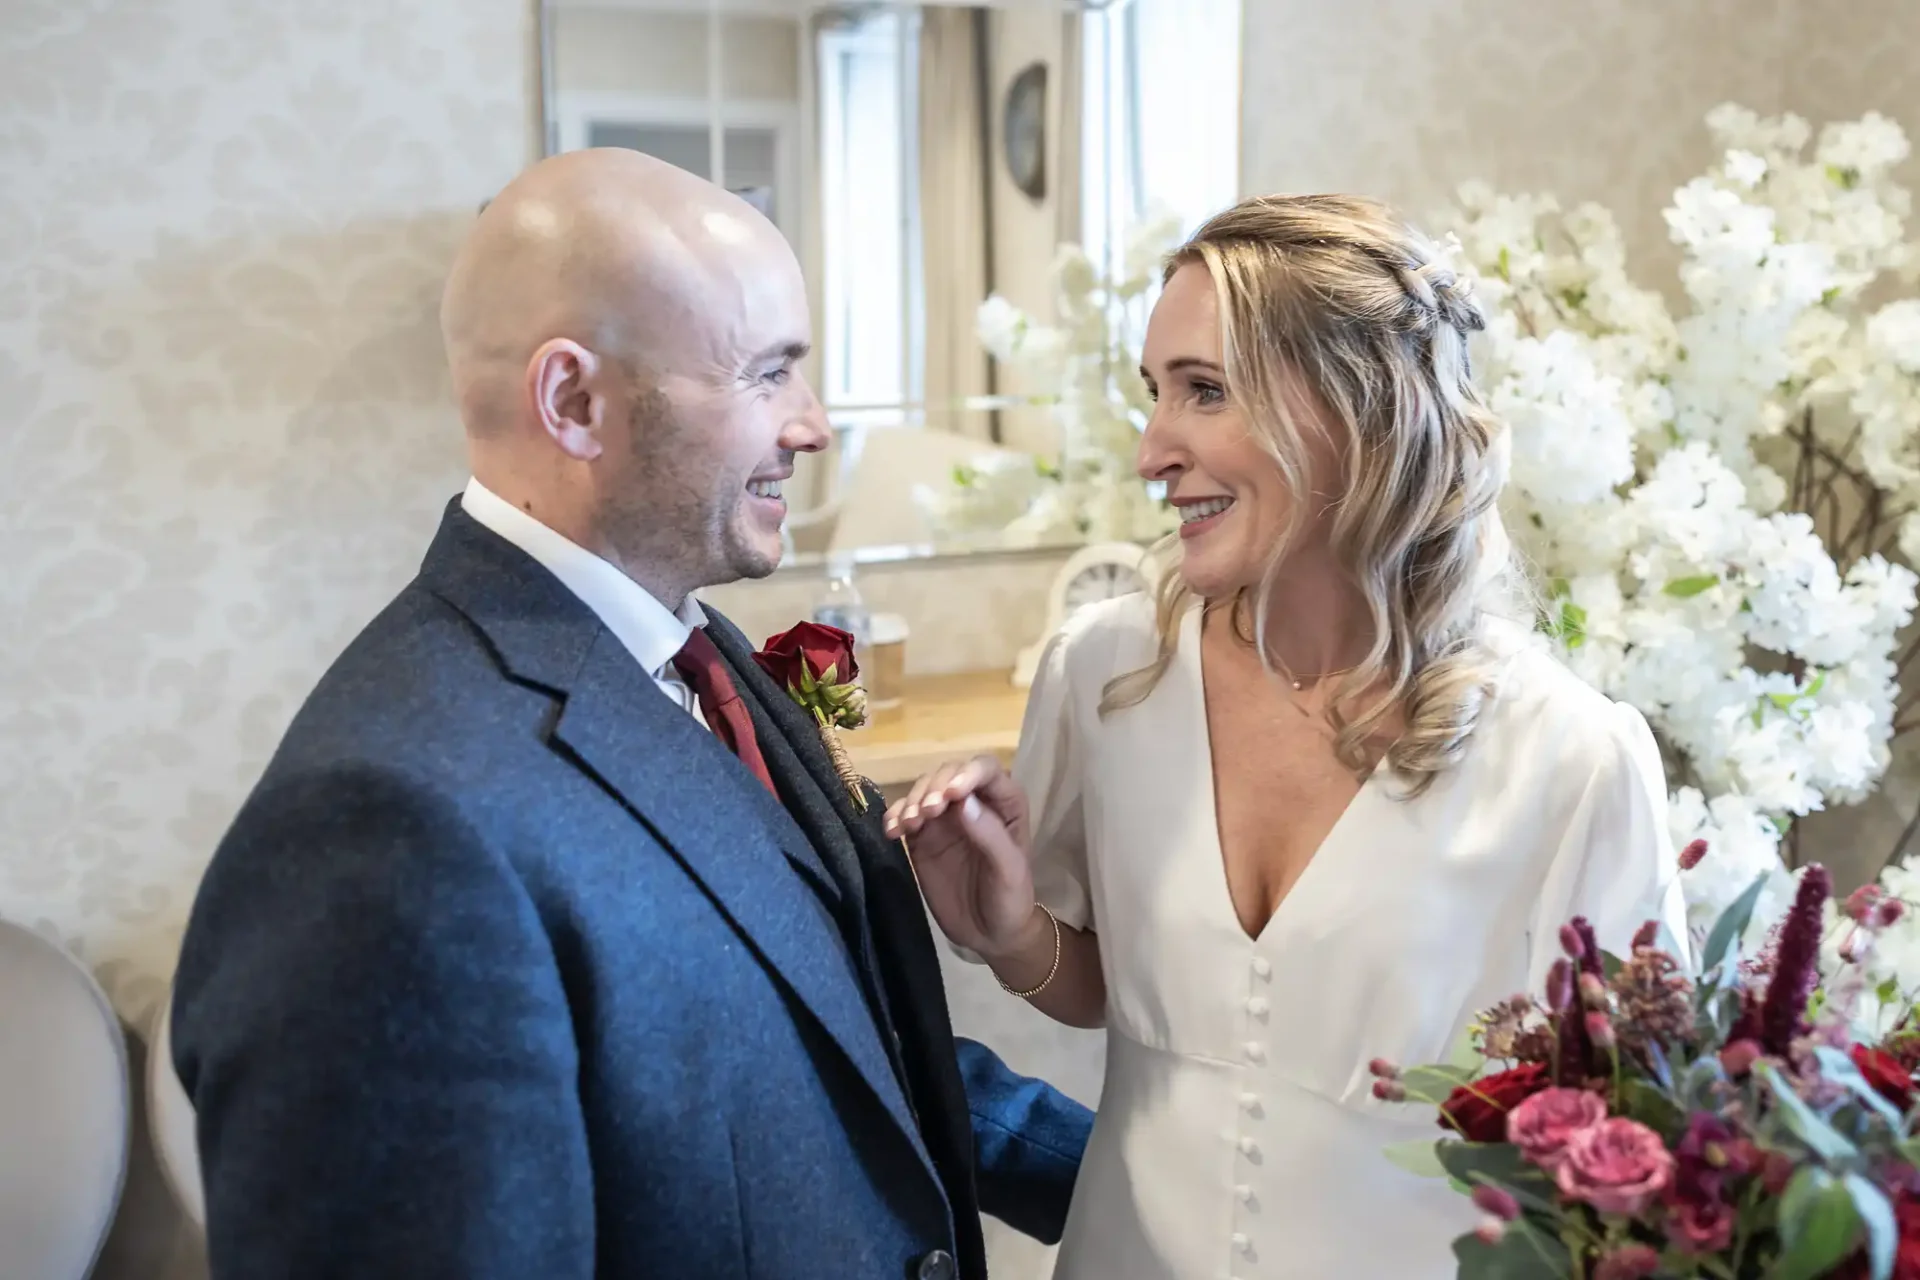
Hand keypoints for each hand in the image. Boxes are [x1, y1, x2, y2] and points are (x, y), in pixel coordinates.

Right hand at [883, 756, 1043, 959]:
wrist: (989, 934)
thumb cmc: (1009, 899)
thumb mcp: (1009, 871)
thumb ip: (989, 835)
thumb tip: (962, 802)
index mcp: (1005, 803)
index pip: (985, 770)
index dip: (966, 773)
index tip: (950, 794)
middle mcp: (973, 802)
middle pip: (948, 774)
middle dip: (934, 787)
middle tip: (926, 812)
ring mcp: (945, 819)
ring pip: (923, 790)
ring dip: (912, 800)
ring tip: (908, 824)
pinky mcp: (921, 837)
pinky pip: (904, 816)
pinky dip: (894, 816)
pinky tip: (891, 831)